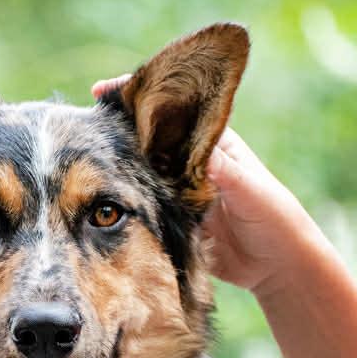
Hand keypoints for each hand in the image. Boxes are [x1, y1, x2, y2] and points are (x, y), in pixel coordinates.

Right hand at [92, 77, 322, 294]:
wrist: (277, 266)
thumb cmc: (275, 219)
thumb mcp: (252, 191)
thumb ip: (225, 171)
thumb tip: (196, 149)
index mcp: (213, 143)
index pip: (172, 110)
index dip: (139, 97)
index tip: (105, 91)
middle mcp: (191, 163)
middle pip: (149, 139)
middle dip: (117, 130)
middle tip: (81, 124)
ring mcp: (178, 191)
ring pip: (141, 172)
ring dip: (115, 166)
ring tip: (79, 157)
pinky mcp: (172, 221)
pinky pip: (143, 206)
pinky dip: (122, 202)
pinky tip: (97, 200)